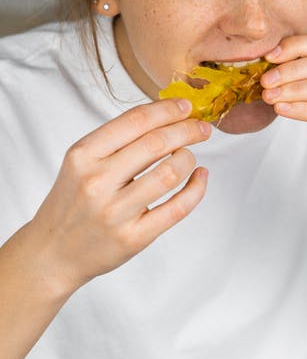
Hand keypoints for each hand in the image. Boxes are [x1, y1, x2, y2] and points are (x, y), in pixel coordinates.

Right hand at [30, 99, 209, 291]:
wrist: (53, 252)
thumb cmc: (73, 201)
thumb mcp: (81, 162)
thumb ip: (117, 139)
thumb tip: (166, 116)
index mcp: (83, 155)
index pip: (135, 121)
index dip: (167, 110)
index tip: (185, 106)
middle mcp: (97, 181)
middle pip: (156, 144)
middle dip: (187, 130)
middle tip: (201, 128)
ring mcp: (115, 212)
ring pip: (169, 174)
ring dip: (188, 159)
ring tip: (189, 156)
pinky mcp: (133, 237)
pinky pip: (176, 209)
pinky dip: (196, 189)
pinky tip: (199, 177)